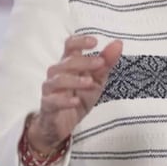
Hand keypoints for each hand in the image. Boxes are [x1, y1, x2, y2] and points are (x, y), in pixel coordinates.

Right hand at [27, 35, 123, 153]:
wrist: (63, 124)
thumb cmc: (78, 97)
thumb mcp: (97, 81)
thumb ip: (106, 63)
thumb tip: (118, 44)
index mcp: (69, 64)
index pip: (70, 46)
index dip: (80, 41)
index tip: (94, 42)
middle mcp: (57, 73)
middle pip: (66, 62)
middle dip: (84, 62)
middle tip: (100, 63)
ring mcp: (51, 89)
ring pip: (58, 80)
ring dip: (74, 80)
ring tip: (90, 83)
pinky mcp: (48, 105)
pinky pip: (53, 101)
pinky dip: (64, 101)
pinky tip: (75, 102)